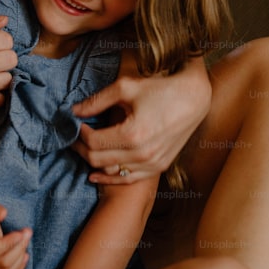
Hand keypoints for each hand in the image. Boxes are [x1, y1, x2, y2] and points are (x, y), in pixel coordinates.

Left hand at [72, 66, 210, 184]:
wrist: (194, 98)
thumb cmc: (161, 89)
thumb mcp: (126, 88)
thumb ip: (97, 101)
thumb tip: (74, 110)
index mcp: (132, 134)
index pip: (93, 142)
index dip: (79, 134)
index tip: (76, 123)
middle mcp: (142, 154)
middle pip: (97, 159)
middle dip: (81, 148)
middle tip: (74, 137)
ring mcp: (151, 164)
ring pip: (110, 172)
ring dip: (94, 161)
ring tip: (85, 148)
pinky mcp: (158, 167)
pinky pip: (128, 180)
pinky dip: (110, 178)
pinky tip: (96, 175)